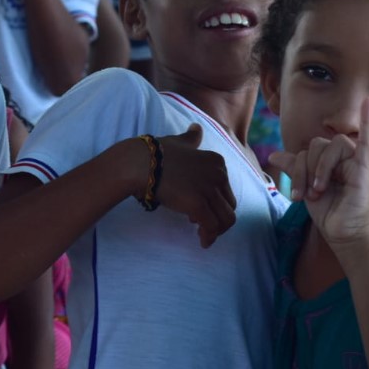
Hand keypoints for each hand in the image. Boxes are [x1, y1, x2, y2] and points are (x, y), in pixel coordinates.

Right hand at [154, 124, 237, 247]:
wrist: (139, 163)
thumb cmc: (155, 154)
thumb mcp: (179, 142)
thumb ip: (191, 138)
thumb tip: (196, 127)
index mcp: (217, 161)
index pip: (226, 189)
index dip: (215, 201)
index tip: (200, 206)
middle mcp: (218, 174)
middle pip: (229, 205)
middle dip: (218, 217)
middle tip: (200, 223)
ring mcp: (209, 189)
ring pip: (226, 219)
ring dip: (217, 231)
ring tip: (203, 236)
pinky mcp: (198, 204)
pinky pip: (212, 227)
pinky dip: (209, 237)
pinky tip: (202, 242)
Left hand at [268, 97, 368, 258]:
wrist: (343, 235)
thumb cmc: (329, 212)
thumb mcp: (306, 187)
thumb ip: (295, 168)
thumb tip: (274, 155)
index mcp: (330, 160)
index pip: (307, 150)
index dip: (297, 168)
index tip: (297, 196)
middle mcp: (343, 158)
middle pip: (316, 145)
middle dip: (305, 169)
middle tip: (308, 194)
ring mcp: (355, 161)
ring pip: (330, 145)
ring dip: (319, 169)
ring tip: (320, 191)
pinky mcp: (364, 168)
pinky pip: (368, 139)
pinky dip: (368, 119)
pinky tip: (368, 102)